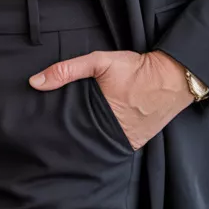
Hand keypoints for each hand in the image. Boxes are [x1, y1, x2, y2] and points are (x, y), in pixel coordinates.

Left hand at [28, 47, 194, 149]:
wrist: (173, 78)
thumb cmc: (136, 69)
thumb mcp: (100, 62)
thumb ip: (67, 70)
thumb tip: (35, 82)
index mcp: (99, 117)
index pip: (69, 130)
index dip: (55, 129)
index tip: (42, 128)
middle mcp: (112, 135)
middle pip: (81, 140)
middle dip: (68, 137)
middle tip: (52, 134)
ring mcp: (124, 142)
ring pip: (96, 145)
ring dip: (86, 140)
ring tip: (69, 136)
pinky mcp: (135, 144)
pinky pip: (113, 146)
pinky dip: (103, 141)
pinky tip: (94, 135)